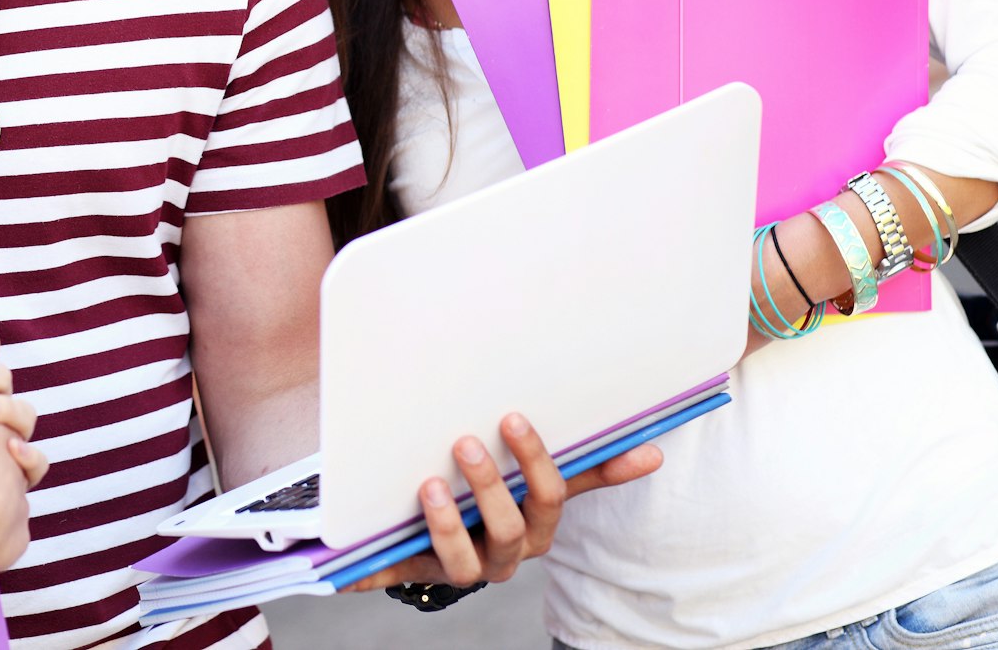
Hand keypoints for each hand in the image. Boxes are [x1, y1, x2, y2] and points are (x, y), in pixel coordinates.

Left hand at [342, 413, 661, 593]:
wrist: (446, 539)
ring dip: (445, 524)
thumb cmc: (500, 500)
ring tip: (427, 485)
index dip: (534, 463)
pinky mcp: (412, 572)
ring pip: (462, 562)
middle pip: (507, 530)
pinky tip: (346, 565)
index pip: (547, 499)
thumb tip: (651, 452)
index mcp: (535, 528)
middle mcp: (503, 555)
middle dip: (489, 488)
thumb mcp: (541, 483)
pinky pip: (391, 578)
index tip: (511, 419)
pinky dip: (368, 573)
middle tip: (464, 443)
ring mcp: (459, 566)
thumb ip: (589, 468)